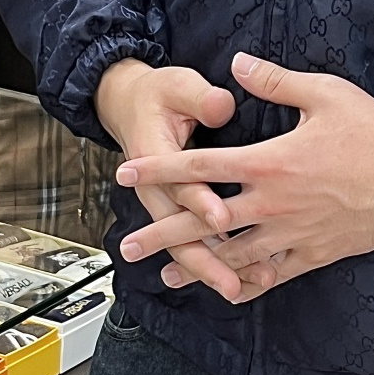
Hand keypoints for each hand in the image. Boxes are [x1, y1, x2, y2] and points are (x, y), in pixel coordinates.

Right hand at [94, 59, 274, 292]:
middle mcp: (159, 189)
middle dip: (207, 260)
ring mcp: (168, 204)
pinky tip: (239, 279)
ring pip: (188, 246)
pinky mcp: (180, 210)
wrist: (131, 105)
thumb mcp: (176, 85)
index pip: (180, 187)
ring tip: (243, 288)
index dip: (201, 203)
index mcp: (154, 157)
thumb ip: (201, 98)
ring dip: (213, 269)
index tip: (223, 218)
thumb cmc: (159, 96)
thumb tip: (221, 107)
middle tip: (233, 282)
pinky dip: (216, 262)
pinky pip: (196, 243)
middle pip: (180, 233)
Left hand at [115, 53, 373, 301]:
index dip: (159, 168)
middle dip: (161, 232)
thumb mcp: (325, 93)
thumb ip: (275, 80)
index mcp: (270, 162)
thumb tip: (236, 63)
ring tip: (164, 277)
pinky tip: (227, 288)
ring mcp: (293, 233)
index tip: (124, 173)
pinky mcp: (315, 253)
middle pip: (205, 221)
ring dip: (196, 265)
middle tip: (125, 247)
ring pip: (233, 255)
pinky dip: (247, 281)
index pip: (201, 166)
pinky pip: (273, 273)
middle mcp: (273, 203)